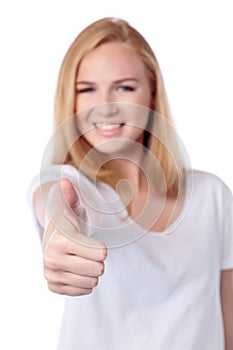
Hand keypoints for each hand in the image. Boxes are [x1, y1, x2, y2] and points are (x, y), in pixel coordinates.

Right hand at [42, 178, 106, 296]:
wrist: (54, 236)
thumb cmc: (69, 219)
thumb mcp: (73, 205)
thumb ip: (71, 195)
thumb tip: (65, 181)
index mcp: (61, 240)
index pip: (102, 253)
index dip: (101, 246)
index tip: (89, 240)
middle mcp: (52, 259)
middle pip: (98, 269)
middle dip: (97, 259)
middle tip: (86, 250)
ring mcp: (51, 274)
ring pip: (92, 282)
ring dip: (91, 270)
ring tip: (80, 258)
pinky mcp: (54, 286)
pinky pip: (84, 291)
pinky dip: (85, 281)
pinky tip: (76, 269)